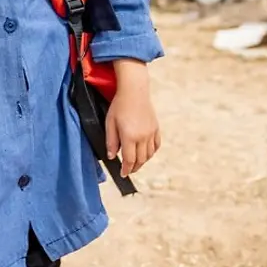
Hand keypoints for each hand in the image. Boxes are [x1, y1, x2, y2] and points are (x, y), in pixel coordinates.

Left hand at [106, 60, 159, 176]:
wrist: (134, 92)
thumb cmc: (119, 106)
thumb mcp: (110, 123)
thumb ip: (111, 141)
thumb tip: (112, 156)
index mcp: (130, 136)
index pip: (129, 160)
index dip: (126, 169)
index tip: (123, 174)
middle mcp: (143, 137)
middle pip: (140, 159)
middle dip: (134, 167)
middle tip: (128, 170)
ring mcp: (151, 133)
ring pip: (149, 154)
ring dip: (143, 161)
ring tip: (135, 163)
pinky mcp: (156, 128)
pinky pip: (156, 145)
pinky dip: (151, 152)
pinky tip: (146, 153)